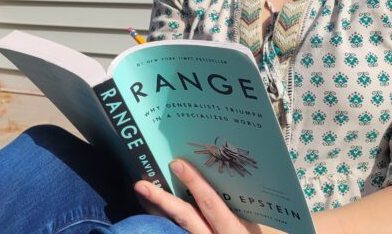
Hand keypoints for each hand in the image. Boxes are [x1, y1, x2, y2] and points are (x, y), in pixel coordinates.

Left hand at [134, 159, 274, 233]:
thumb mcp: (251, 224)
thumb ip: (236, 204)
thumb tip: (220, 173)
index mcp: (231, 229)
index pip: (210, 203)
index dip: (194, 182)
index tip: (177, 164)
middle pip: (184, 218)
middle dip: (162, 199)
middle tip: (141, 184)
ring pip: (173, 228)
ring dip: (155, 210)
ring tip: (140, 193)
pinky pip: (174, 232)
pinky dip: (162, 222)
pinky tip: (151, 210)